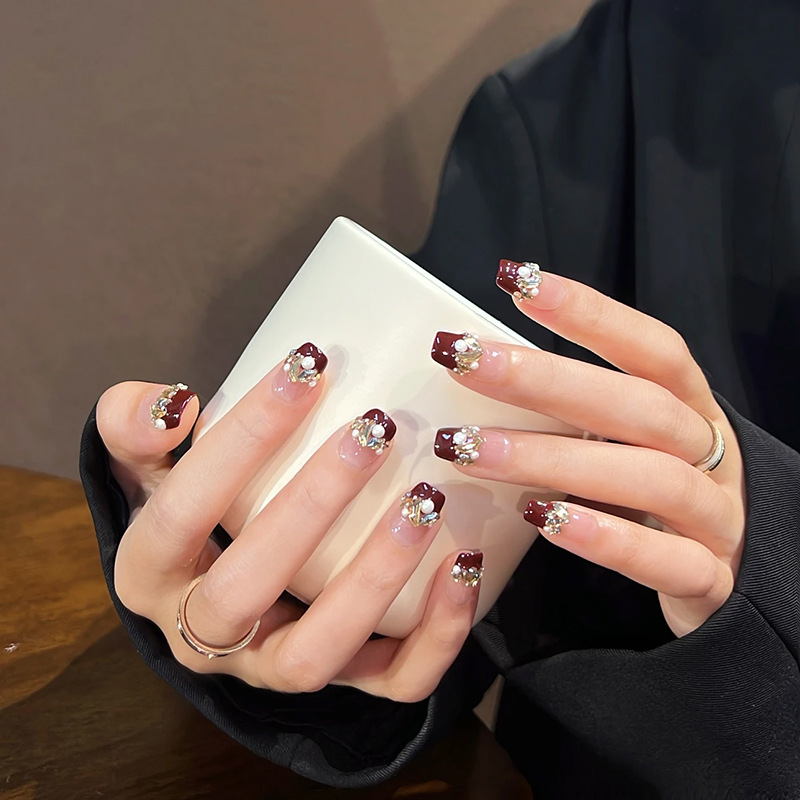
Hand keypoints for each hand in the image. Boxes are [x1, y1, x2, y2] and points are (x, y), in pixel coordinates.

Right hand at [96, 345, 480, 699]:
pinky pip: (390, 681)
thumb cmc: (190, 511)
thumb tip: (176, 405)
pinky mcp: (339, 679)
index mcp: (150, 575)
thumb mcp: (147, 465)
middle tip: (373, 430)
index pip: (181, 514)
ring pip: (318, 653)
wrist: (211, 581)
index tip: (307, 368)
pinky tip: (464, 565)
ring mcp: (272, 666)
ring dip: (375, 578)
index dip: (241, 441)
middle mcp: (204, 637)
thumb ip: (135, 425)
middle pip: (246, 591)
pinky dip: (436, 635)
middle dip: (312, 507)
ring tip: (424, 500)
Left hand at [431, 263, 744, 636]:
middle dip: (547, 380)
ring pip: (649, 478)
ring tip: (467, 449)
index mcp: (691, 409)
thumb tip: (480, 372)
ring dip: (551, 458)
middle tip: (464, 361)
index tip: (516, 280)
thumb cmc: (655, 493)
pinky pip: (667, 561)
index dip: (590, 312)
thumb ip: (576, 412)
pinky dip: (605, 539)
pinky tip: (544, 519)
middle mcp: (710, 453)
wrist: (729, 575)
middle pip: (640, 406)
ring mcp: (716, 516)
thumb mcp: (627, 441)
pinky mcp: (709, 578)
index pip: (651, 348)